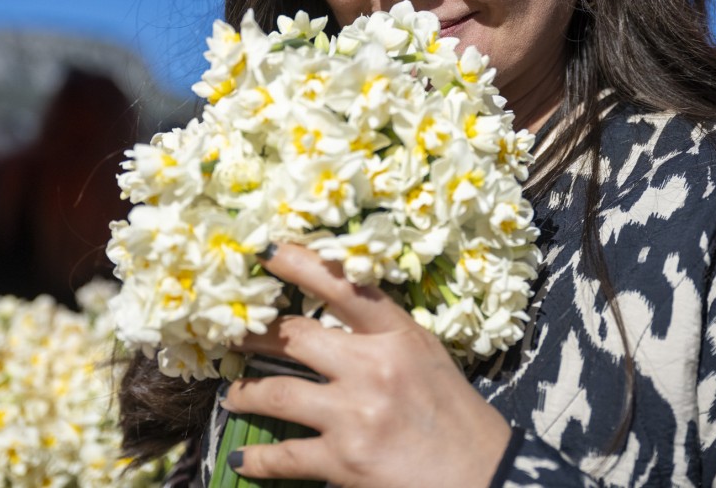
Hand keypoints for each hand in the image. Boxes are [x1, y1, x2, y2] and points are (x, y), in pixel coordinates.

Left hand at [222, 243, 511, 487]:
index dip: (299, 264)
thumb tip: (335, 323)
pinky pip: (284, 455)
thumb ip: (385, 337)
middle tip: (231, 335)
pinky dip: (258, 457)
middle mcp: (372, 368)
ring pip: (275, 393)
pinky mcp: (343, 460)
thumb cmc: (457, 417)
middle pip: (294, 338)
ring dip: (245, 393)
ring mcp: (354, 414)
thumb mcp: (427, 359)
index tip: (267, 249)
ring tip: (234, 393)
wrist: (484, 477)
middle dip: (254, 336)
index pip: (342, 286)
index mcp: (398, 336)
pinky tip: (242, 456)